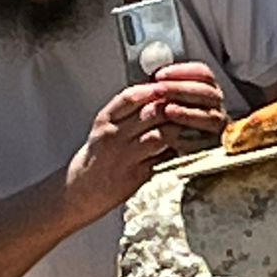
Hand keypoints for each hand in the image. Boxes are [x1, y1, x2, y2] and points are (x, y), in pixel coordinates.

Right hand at [65, 82, 188, 219]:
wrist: (81, 189)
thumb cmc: (99, 156)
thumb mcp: (107, 127)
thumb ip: (130, 112)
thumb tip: (162, 95)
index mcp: (106, 120)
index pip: (132, 97)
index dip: (155, 90)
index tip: (173, 86)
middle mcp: (113, 136)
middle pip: (150, 113)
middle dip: (174, 107)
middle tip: (193, 104)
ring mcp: (125, 156)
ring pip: (159, 135)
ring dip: (180, 129)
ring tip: (195, 124)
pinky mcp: (136, 175)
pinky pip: (163, 159)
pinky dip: (179, 151)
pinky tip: (190, 146)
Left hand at [147, 60, 226, 149]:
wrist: (156, 160)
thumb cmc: (159, 128)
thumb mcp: (160, 106)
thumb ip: (162, 90)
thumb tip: (155, 78)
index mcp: (206, 93)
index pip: (203, 75)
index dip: (183, 71)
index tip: (159, 75)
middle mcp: (216, 109)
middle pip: (208, 93)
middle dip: (182, 89)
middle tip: (159, 90)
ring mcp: (217, 130)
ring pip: (211, 117)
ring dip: (188, 112)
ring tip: (167, 110)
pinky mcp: (212, 151)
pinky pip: (206, 143)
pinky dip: (188, 138)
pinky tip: (170, 135)